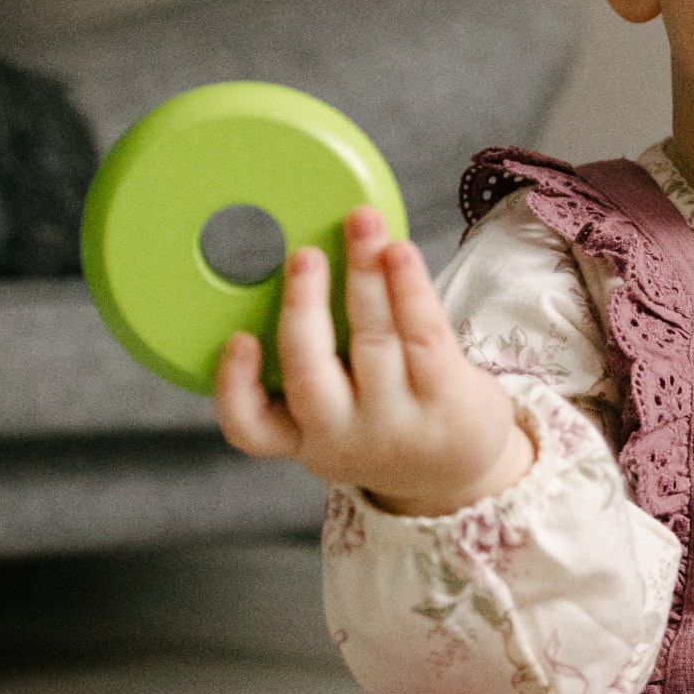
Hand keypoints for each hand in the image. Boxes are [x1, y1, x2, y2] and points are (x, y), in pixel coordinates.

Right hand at [213, 206, 534, 516]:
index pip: (250, 429)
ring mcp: (397, 423)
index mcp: (302, 436)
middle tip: (302, 255)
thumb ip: (312, 362)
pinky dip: (410, 287)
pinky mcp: (446, 400)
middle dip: (303, 310)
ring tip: (362, 225)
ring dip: (365, 276)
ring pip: (373, 341)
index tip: (238, 339)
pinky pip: (424, 334)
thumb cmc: (384, 419)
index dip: (234, 387)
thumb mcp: (338, 415)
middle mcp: (343, 437)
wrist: (459, 469)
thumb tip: (300, 261)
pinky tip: (400, 252)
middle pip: (311, 377)